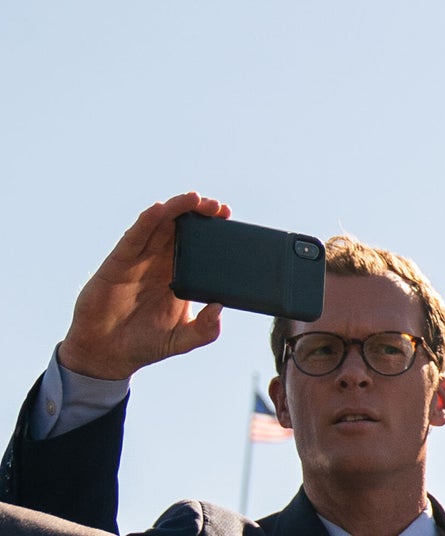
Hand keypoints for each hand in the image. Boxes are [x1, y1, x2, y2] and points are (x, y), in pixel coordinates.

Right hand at [57, 192, 231, 380]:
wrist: (106, 356)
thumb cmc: (146, 343)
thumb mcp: (182, 340)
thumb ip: (204, 330)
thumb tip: (219, 309)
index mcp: (179, 272)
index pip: (198, 241)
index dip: (212, 226)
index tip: (228, 216)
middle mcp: (160, 260)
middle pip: (180, 226)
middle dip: (199, 211)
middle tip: (216, 206)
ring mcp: (138, 259)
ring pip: (158, 225)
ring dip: (175, 209)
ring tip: (192, 198)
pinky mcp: (117, 264)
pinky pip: (133, 238)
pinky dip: (145, 222)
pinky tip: (157, 210)